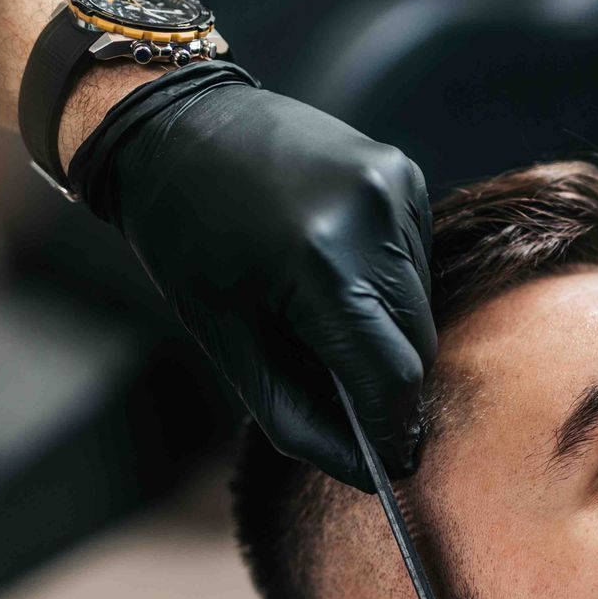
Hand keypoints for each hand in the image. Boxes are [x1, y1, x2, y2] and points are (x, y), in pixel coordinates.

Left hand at [73, 64, 435, 490]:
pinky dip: (384, 283)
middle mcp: (370, 219)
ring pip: (420, 305)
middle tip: (335, 385)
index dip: (394, 429)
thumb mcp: (228, 343)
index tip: (394, 464)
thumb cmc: (188, 241)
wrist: (177, 126)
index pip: (392, 375)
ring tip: (317, 306)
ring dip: (384, 328)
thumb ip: (299, 420)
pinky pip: (414, 261)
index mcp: (319, 264)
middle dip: (385, 380)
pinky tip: (331, 262)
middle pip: (415, 344)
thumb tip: (368, 471)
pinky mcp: (401, 174)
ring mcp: (393, 188)